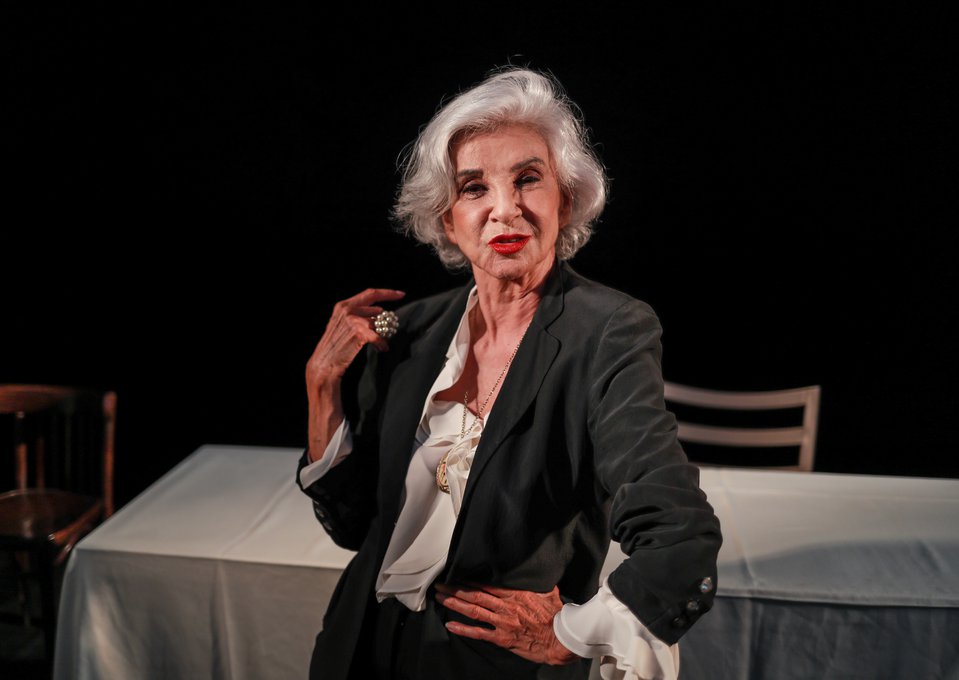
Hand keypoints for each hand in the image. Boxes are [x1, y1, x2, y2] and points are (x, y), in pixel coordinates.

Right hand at [305, 288, 403, 461]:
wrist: (322, 435)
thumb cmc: (339, 410)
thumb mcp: (347, 377)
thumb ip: (354, 355)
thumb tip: (379, 336)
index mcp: (323, 349)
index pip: (341, 310)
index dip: (367, 298)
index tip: (391, 296)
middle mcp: (319, 351)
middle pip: (344, 309)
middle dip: (373, 300)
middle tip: (397, 300)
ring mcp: (321, 362)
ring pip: (348, 323)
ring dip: (373, 322)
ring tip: (388, 330)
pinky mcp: (328, 374)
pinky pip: (350, 347)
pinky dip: (369, 340)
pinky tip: (381, 346)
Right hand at [306, 288, 405, 385]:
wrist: (325, 363)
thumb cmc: (336, 345)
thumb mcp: (342, 324)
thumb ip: (358, 315)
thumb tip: (379, 312)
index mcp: (343, 305)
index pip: (370, 293)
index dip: (387, 293)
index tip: (401, 294)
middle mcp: (347, 309)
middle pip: (378, 309)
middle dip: (386, 320)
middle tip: (392, 326)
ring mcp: (352, 320)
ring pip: (378, 324)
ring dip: (383, 335)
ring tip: (381, 344)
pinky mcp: (358, 333)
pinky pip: (378, 337)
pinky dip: (382, 344)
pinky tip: (382, 348)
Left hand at [434, 583, 579, 665]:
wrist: (559, 639)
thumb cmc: (555, 616)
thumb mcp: (549, 592)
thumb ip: (538, 582)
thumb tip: (538, 571)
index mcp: (515, 594)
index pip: (487, 585)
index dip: (469, 581)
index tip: (457, 576)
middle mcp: (506, 606)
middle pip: (475, 595)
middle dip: (455, 589)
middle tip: (440, 585)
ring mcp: (502, 622)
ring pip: (473, 610)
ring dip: (454, 603)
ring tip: (440, 598)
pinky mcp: (502, 638)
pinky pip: (478, 633)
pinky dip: (463, 629)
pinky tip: (451, 624)